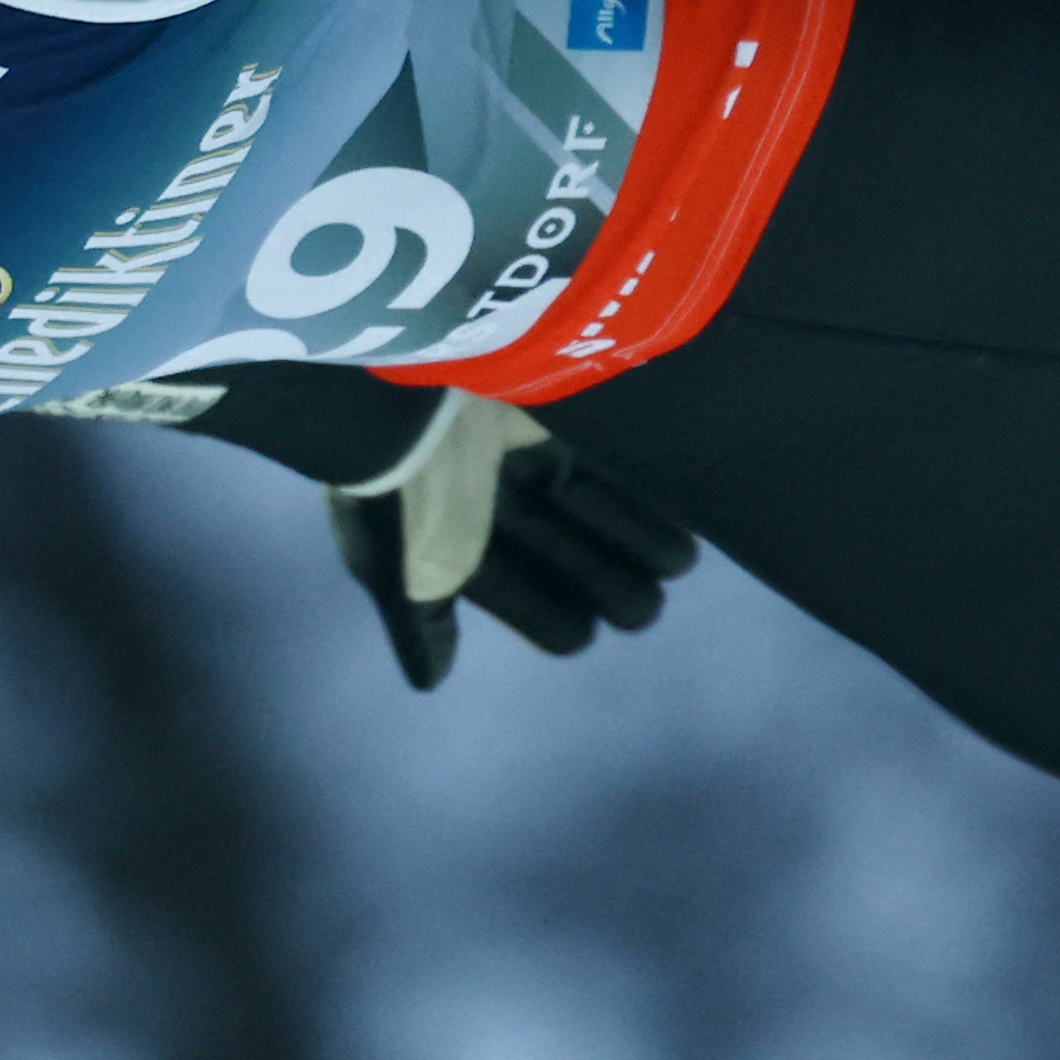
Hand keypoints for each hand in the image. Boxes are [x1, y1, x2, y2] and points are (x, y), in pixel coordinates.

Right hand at [325, 390, 699, 688]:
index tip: (573, 623)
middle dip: (614, 588)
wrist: (412, 377)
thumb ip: (421, 624)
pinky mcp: (583, 417)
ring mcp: (554, 464)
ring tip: (650, 545)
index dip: (562, 625)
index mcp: (475, 555)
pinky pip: (642, 470)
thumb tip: (434, 682)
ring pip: (634, 532)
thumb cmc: (395, 483)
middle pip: (600, 580)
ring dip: (644, 543)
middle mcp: (521, 513)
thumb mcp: (390, 567)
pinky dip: (657, 495)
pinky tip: (669, 502)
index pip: (544, 616)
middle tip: (621, 587)